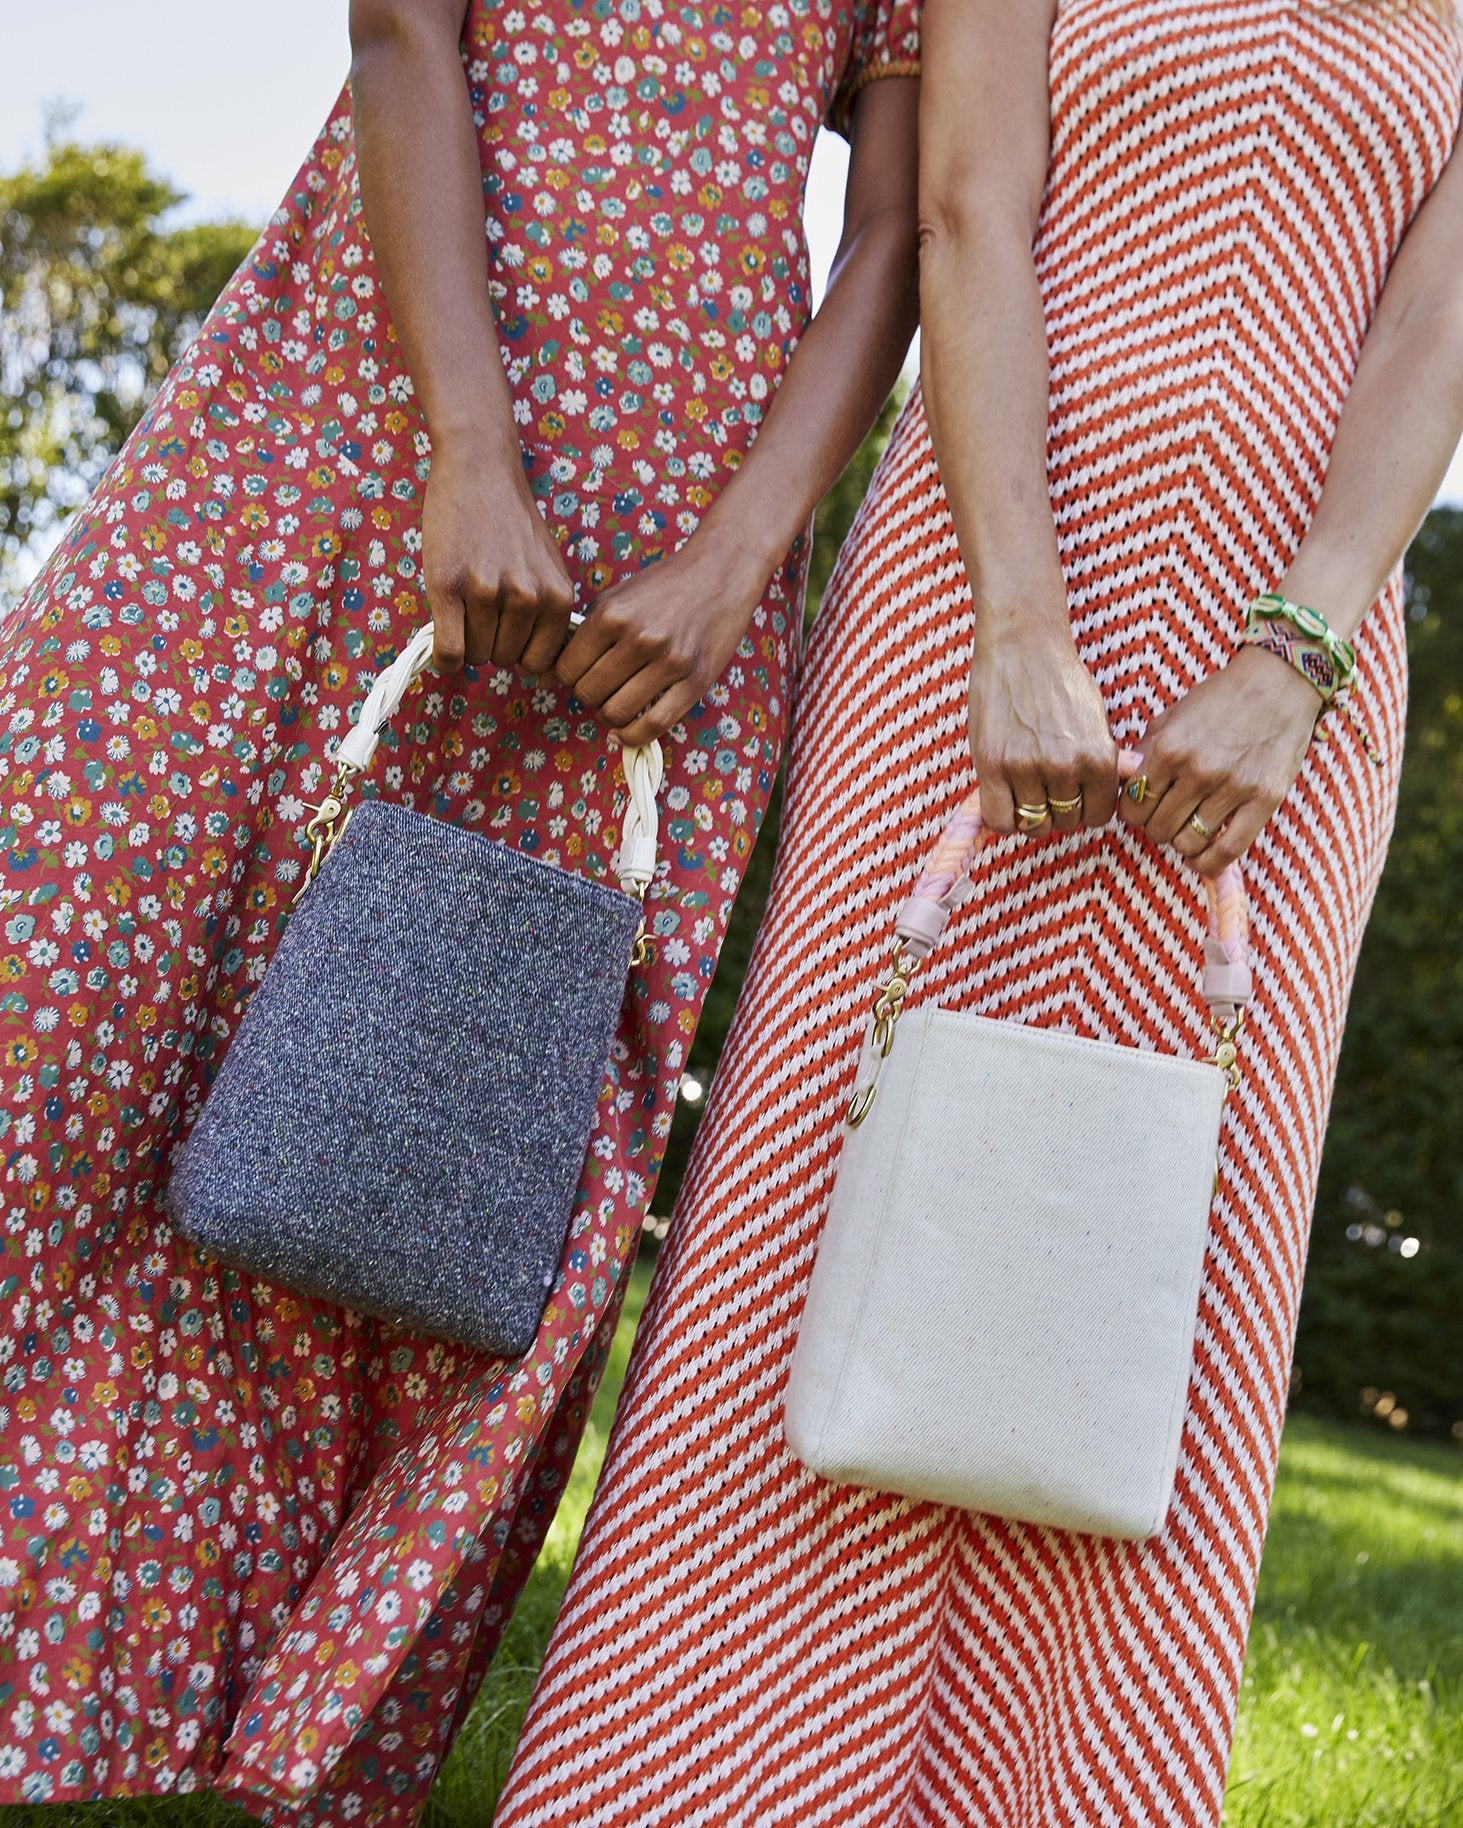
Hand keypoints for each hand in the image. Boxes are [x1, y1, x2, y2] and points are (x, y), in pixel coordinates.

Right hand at [421, 439, 574, 674]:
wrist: (479, 470)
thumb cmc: (511, 523)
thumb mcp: (548, 569)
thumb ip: (548, 614)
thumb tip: (538, 672)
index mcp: (558, 597)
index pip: (539, 663)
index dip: (519, 653)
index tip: (506, 635)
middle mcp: (528, 598)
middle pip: (504, 660)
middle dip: (490, 643)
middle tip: (480, 611)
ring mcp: (487, 592)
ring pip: (476, 656)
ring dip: (465, 642)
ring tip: (464, 607)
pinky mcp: (448, 586)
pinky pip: (450, 651)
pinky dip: (444, 657)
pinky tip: (443, 639)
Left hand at [556, 527, 768, 746]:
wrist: (720, 573)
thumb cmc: (664, 586)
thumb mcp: (616, 597)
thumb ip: (585, 632)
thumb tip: (550, 675)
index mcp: (611, 615)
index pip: (567, 670)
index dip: (568, 678)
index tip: (580, 676)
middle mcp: (638, 638)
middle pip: (588, 694)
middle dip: (589, 696)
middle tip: (602, 688)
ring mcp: (669, 662)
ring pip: (616, 713)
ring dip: (609, 716)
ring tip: (616, 704)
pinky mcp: (695, 682)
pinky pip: (654, 725)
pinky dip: (632, 736)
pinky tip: (625, 732)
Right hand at [968, 618, 1118, 834]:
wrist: (1022, 644)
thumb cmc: (1060, 678)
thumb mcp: (1096, 718)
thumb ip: (1108, 757)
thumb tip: (1131, 779)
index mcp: (1098, 757)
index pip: (1100, 815)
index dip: (1088, 808)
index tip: (1077, 796)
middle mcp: (1065, 767)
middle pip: (1067, 822)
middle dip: (1061, 811)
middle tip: (1049, 789)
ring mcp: (1026, 768)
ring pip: (1034, 824)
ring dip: (1032, 814)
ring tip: (1028, 791)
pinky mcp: (992, 765)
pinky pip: (999, 820)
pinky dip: (1004, 819)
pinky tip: (1007, 799)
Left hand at [1119, 647, 1323, 875]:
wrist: (1278, 682)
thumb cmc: (1219, 699)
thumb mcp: (1170, 718)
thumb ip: (1143, 754)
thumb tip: (1121, 785)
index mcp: (1169, 749)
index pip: (1132, 807)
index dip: (1134, 813)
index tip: (1144, 808)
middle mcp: (1197, 771)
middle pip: (1157, 829)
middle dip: (1157, 827)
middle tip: (1168, 815)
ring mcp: (1232, 787)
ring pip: (1187, 843)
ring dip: (1182, 841)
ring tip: (1188, 826)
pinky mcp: (1264, 800)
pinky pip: (1227, 851)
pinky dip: (1208, 863)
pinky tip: (1202, 856)